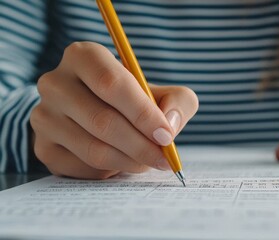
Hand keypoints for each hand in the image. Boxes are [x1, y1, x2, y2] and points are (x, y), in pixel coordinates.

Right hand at [30, 42, 198, 178]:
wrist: (97, 115)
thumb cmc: (134, 101)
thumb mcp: (164, 92)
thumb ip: (178, 101)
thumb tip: (169, 125)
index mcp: (83, 56)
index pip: (112, 84)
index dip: (143, 113)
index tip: (166, 136)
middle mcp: (55, 83)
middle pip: (102, 121)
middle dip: (140, 145)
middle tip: (163, 159)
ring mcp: (44, 116)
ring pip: (94, 149)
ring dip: (129, 161)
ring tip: (147, 161)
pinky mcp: (43, 147)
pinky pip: (83, 168)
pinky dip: (111, 171)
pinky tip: (122, 162)